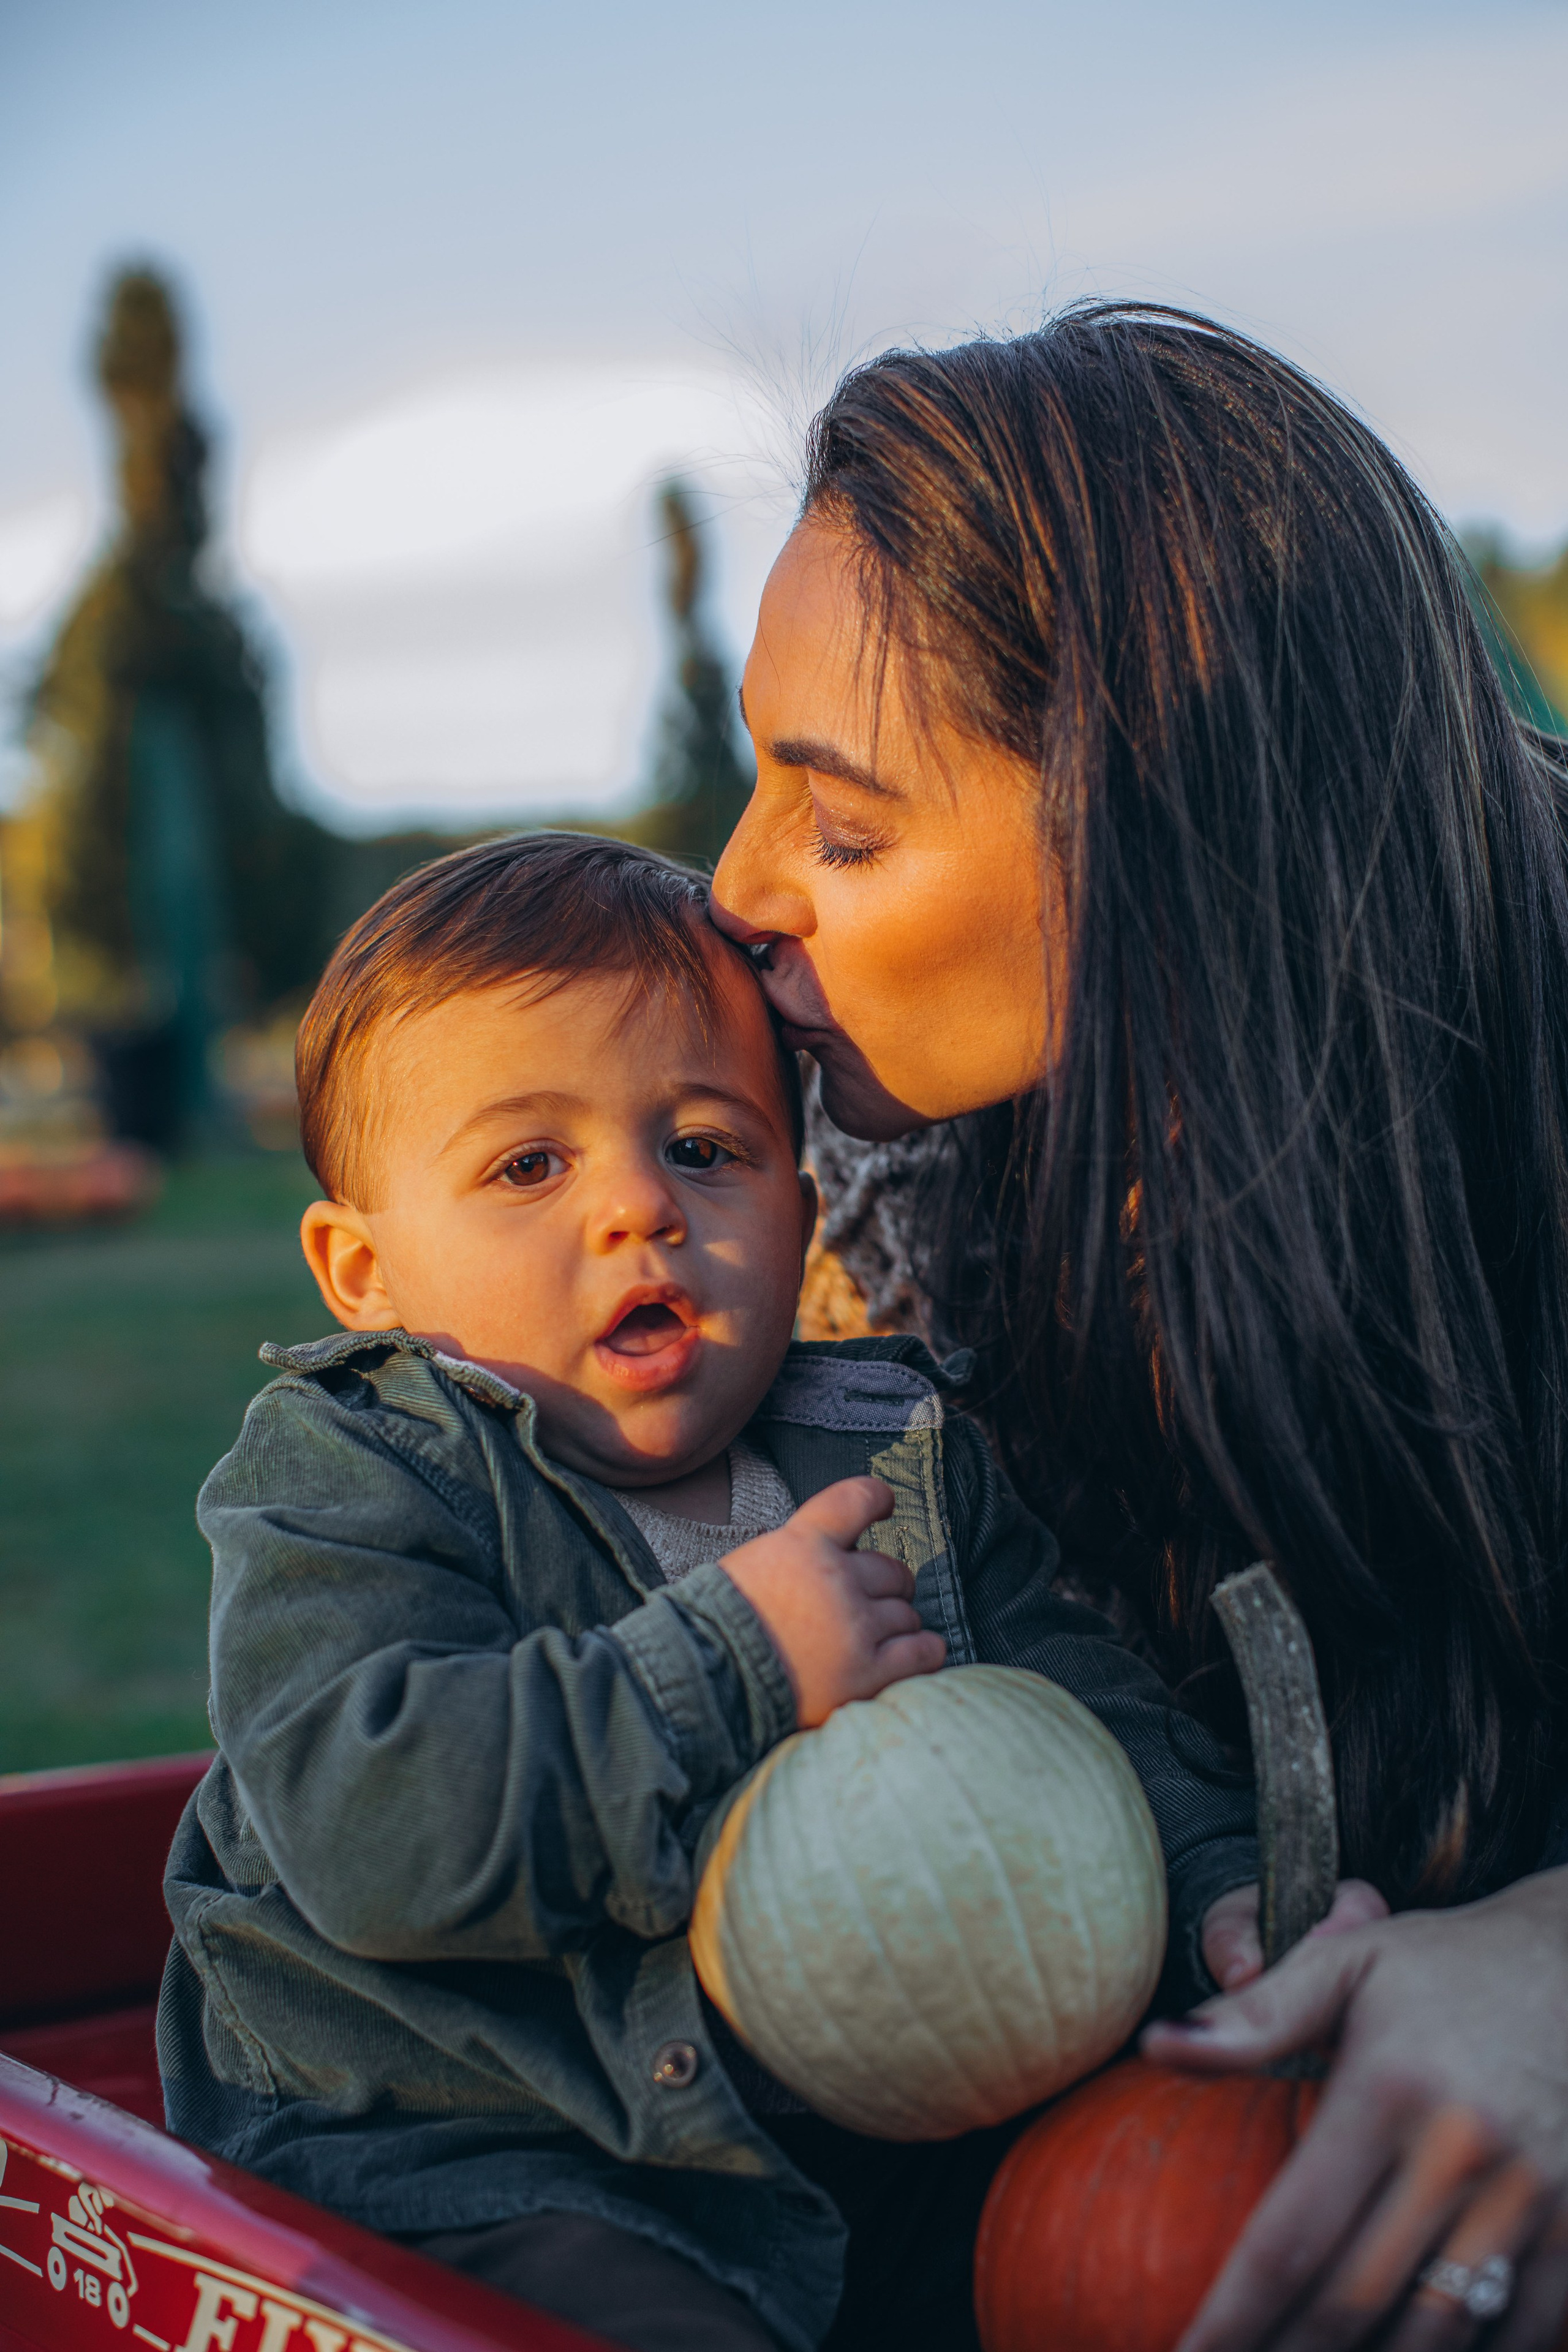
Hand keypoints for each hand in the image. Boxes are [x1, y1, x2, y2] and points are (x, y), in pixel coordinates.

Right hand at [721, 1475, 945, 1727]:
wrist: (706, 1679)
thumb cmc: (719, 1623)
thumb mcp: (753, 1563)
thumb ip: (798, 1555)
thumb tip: (835, 1558)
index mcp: (804, 1543)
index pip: (856, 1500)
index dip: (877, 1499)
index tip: (885, 1506)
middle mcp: (837, 1579)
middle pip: (891, 1570)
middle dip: (885, 1585)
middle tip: (866, 1602)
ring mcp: (855, 1627)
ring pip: (906, 1612)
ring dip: (895, 1622)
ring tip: (872, 1637)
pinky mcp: (867, 1673)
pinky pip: (921, 1652)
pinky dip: (924, 1650)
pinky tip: (914, 1652)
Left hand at [1144, 1867, 1567, 2350]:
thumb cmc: (1447, 1967)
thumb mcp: (1347, 1964)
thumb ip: (1255, 2015)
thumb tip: (1155, 2046)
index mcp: (1387, 2090)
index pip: (1290, 2237)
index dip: (1234, 2316)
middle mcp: (1460, 2153)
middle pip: (1353, 2302)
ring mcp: (1529, 2199)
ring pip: (1435, 2334)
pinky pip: (1524, 2332)